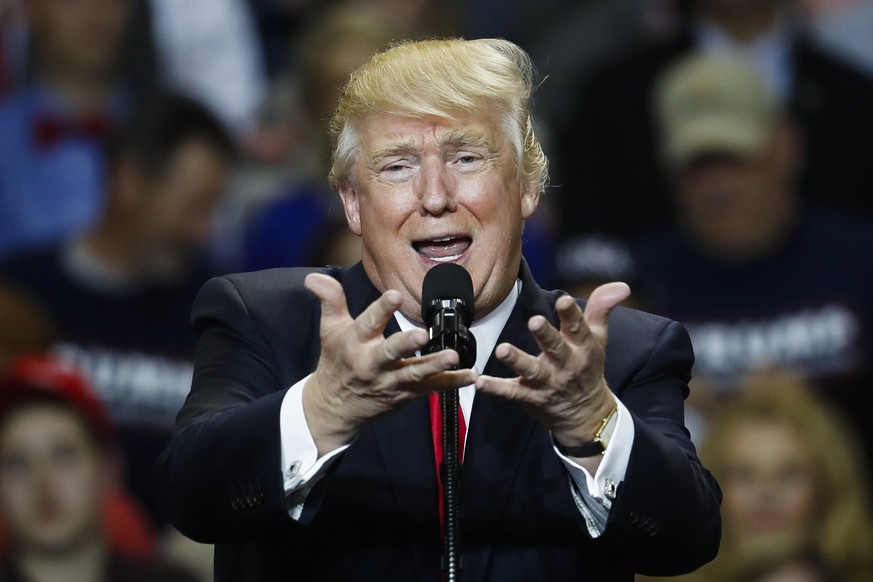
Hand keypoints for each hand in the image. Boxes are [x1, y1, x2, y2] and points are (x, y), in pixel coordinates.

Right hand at [303, 273, 476, 454]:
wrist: (335, 407)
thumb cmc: (336, 361)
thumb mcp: (330, 329)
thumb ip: (330, 300)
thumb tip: (315, 277)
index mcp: (355, 343)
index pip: (368, 323)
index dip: (381, 308)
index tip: (394, 294)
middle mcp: (373, 363)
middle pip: (390, 352)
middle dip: (406, 344)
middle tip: (422, 334)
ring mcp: (391, 381)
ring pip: (415, 373)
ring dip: (435, 365)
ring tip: (454, 356)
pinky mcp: (406, 394)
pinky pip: (431, 388)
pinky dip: (452, 382)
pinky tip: (470, 375)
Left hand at [475, 282, 629, 450]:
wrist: (586, 414)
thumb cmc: (588, 367)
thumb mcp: (597, 338)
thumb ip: (601, 308)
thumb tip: (621, 285)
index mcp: (582, 348)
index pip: (578, 328)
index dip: (572, 314)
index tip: (563, 300)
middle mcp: (566, 365)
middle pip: (556, 348)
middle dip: (545, 335)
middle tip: (534, 321)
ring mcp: (548, 383)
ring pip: (532, 371)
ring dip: (517, 360)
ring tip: (502, 350)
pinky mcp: (531, 397)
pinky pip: (512, 392)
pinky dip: (496, 388)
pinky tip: (480, 381)